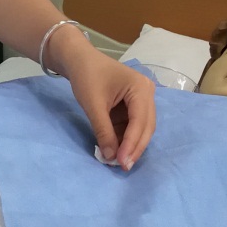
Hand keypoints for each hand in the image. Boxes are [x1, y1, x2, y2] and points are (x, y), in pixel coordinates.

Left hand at [50, 30, 155, 168]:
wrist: (79, 60)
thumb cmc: (86, 76)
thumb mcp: (93, 104)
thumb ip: (103, 130)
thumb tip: (110, 157)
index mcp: (141, 88)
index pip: (140, 121)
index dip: (132, 143)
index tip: (122, 162)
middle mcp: (147, 94)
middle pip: (146, 127)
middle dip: (135, 147)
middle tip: (123, 167)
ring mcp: (142, 100)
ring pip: (141, 128)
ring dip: (130, 145)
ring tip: (118, 161)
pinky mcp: (133, 106)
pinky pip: (132, 126)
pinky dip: (125, 138)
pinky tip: (116, 150)